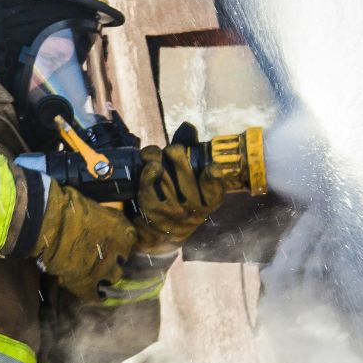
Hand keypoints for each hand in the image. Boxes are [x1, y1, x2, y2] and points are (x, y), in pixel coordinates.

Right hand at [33, 186, 136, 300]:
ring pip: (113, 278)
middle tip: (103, 257)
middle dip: (115, 259)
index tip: (114, 241)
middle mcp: (118, 252)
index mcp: (122, 229)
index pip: (130, 239)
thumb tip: (100, 220)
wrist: (51, 224)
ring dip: (106, 276)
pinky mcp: (87, 284)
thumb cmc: (68, 207)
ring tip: (98, 275)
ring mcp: (104, 270)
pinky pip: (95, 296)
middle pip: (122, 260)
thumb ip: (103, 217)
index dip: (121, 241)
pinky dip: (95, 296)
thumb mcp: (94, 207)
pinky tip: (95, 296)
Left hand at [134, 137, 226, 252]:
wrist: (162, 235)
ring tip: (154, 154)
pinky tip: (149, 165)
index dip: (213, 176)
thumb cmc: (182, 200)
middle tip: (172, 151)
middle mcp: (193, 209)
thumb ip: (192, 155)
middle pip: (185, 173)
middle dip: (176, 154)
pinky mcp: (152, 212)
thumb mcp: (195, 184)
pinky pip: (148, 187)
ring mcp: (172, 212)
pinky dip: (147, 172)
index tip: (210, 168)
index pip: (215, 188)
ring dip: (157, 158)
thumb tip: (187, 127)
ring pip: (164, 176)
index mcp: (210, 201)